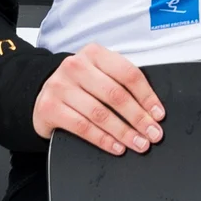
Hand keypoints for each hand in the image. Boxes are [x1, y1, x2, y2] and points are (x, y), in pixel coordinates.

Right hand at [32, 42, 164, 154]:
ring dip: (123, 132)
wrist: (43, 93)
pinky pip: (82, 127)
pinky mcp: (50, 107)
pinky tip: (116, 147)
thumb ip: (121, 83)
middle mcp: (76, 66)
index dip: (147, 96)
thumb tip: (151, 109)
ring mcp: (60, 86)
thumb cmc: (79, 86)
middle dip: (138, 117)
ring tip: (138, 143)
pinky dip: (103, 140)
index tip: (158, 114)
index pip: (127, 73)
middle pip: (115, 94)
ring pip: (100, 113)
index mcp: (94, 54)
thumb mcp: (99, 74)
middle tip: (152, 133)